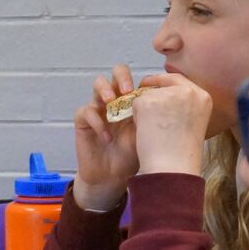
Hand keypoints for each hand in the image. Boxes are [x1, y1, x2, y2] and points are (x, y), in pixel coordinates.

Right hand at [72, 64, 140, 212]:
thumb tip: (165, 101)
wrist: (112, 177)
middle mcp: (115, 100)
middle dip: (122, 77)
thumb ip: (152, 117)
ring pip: (98, 84)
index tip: (152, 92)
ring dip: (105, 91)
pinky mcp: (83, 121)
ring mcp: (98, 108)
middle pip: (117, 73)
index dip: (143, 80)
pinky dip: (97, 122)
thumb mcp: (147, 135)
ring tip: (112, 103)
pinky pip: (86, 111)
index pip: (140, 79)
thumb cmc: (131, 155)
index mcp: (133, 101)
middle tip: (128, 90)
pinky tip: (107, 137)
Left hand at [132, 73, 213, 175]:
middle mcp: (188, 91)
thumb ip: (183, 107)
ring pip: (147, 94)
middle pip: (162, 83)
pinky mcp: (148, 102)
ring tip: (153, 132)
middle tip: (143, 106)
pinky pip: (135, 104)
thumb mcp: (192, 123)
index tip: (154, 88)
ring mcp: (168, 95)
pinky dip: (136, 117)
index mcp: (203, 97)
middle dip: (151, 92)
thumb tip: (164, 97)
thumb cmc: (182, 154)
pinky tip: (145, 132)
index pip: (179, 80)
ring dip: (144, 110)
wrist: (173, 168)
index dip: (164, 84)